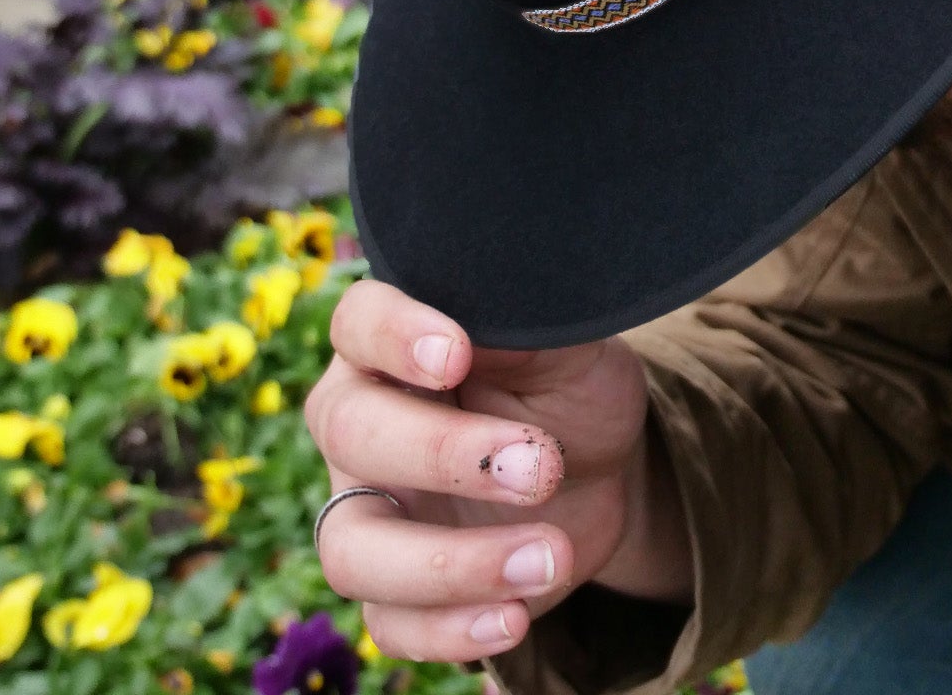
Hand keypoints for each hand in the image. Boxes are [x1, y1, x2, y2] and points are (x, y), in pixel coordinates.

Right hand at [304, 279, 692, 662]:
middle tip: (541, 466)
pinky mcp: (395, 589)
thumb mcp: (568, 346)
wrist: (600, 465)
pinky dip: (450, 630)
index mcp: (392, 343)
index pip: (360, 321)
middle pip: (352, 434)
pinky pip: (390, 624)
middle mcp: (360, 422)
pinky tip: (514, 617)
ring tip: (549, 557)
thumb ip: (527, 330)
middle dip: (446, 454)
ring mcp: (369, 510)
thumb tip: (492, 321)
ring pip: (354, 548)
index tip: (456, 354)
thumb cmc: (569, 384)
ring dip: (452, 564)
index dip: (395, 336)